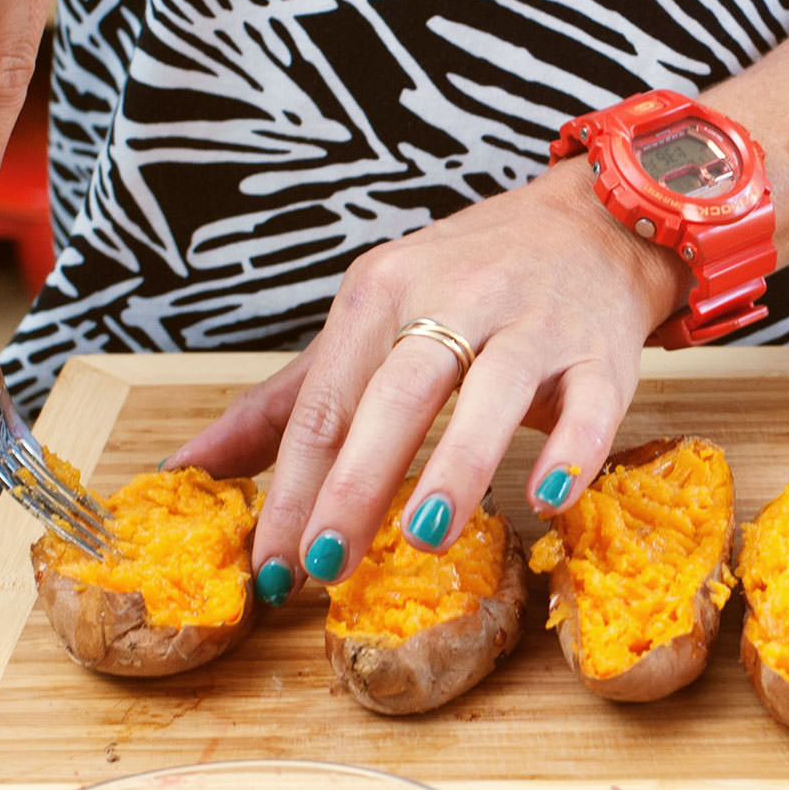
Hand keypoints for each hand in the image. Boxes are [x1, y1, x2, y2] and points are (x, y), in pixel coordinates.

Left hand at [169, 157, 687, 601]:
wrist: (588, 224)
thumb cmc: (461, 288)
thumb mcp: (365, 324)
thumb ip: (282, 404)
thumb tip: (187, 468)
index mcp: (379, 292)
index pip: (325, 402)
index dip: (293, 487)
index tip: (271, 565)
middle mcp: (454, 298)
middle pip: (396, 395)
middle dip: (356, 481)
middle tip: (325, 563)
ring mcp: (533, 323)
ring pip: (491, 392)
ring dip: (456, 464)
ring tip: (421, 535)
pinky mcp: (602, 352)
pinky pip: (591, 405)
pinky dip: (571, 451)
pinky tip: (545, 499)